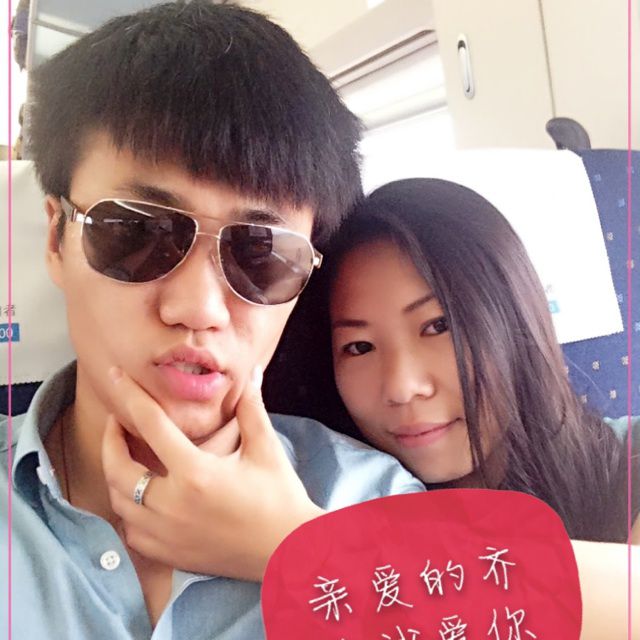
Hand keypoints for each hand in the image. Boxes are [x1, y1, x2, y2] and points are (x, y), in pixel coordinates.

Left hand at [101, 367, 325, 580]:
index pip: (151, 425)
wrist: (289, 551)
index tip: (115, 377)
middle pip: (118, 469)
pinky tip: (140, 497)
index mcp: (196, 474)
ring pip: (119, 502)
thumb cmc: (279, 498)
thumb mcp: (266, 449)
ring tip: (124, 456)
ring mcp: (167, 534)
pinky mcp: (170, 554)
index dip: (130, 397)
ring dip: (116, 474)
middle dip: (110, 439)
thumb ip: (251, 409)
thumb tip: (252, 373)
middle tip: (117, 421)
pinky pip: (131, 531)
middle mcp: (172, 506)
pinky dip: (128, 510)